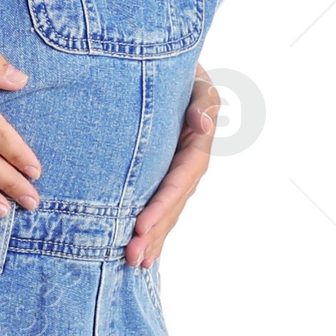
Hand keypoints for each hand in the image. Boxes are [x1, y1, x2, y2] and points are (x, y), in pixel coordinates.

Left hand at [123, 67, 218, 267]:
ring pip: (166, 212)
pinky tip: (141, 254)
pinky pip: (159, 207)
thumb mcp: (198, 82)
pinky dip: (151, 231)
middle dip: (154, 232)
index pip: (180, 180)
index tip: (140, 225)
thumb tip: (203, 124)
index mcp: (197, 146)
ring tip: (134, 263)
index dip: (162, 205)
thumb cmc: (184, 74)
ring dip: (152, 239)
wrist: (172, 72)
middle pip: (173, 205)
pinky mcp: (162, 178)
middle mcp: (188, 167)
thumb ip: (203, 100)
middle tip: (132, 257)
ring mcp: (176, 175)